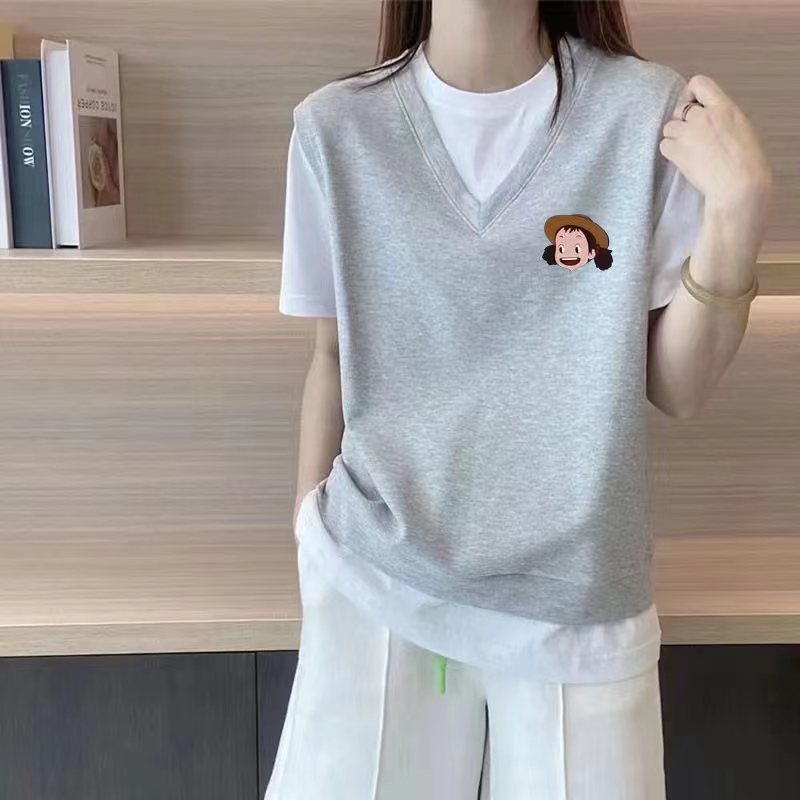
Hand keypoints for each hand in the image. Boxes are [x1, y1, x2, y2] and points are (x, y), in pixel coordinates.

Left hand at [659, 74, 772, 213]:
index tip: (693, 104)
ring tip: (689, 151)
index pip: (699, 83)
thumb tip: (712, 120)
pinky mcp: (677, 151)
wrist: (738, 185)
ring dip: (675, 137)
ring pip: (669, 127)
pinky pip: (664, 145)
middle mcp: (704, 116)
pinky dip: (669, 152)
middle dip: (683, 121)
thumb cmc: (748, 163)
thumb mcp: (742, 129)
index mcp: (724, 107)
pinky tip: (682, 160)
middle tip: (692, 137)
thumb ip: (723, 119)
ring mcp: (688, 133)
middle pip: (680, 108)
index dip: (691, 93)